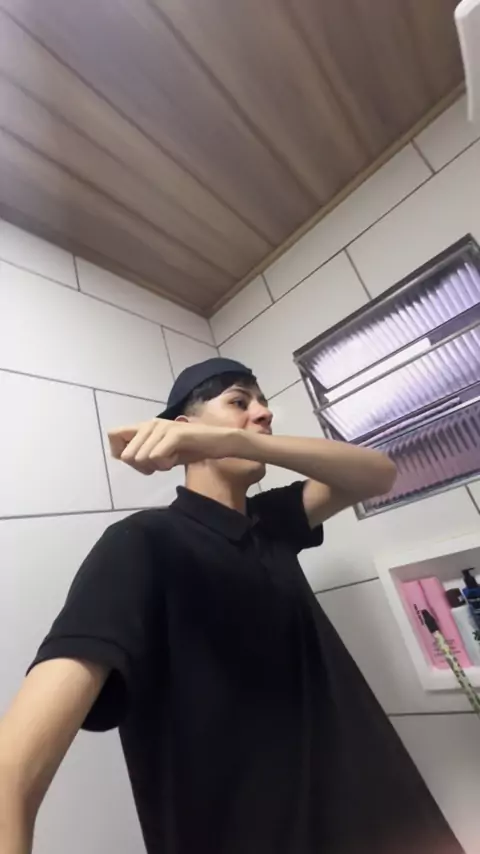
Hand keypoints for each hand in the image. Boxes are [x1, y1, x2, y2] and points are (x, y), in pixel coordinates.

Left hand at [108, 419, 239, 474]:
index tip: (138, 462)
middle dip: (142, 467)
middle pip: (126, 455)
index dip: (120, 454)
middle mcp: (150, 424)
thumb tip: (124, 457)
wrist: (220, 442)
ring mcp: (162, 428)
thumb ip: (144, 452)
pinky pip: (156, 457)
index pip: (113, 435)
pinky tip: (177, 459)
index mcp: (145, 426)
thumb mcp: (163, 452)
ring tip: (172, 459)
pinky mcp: (175, 434)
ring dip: (156, 467)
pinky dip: (166, 465)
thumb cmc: (192, 448)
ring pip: (141, 458)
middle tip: (160, 464)